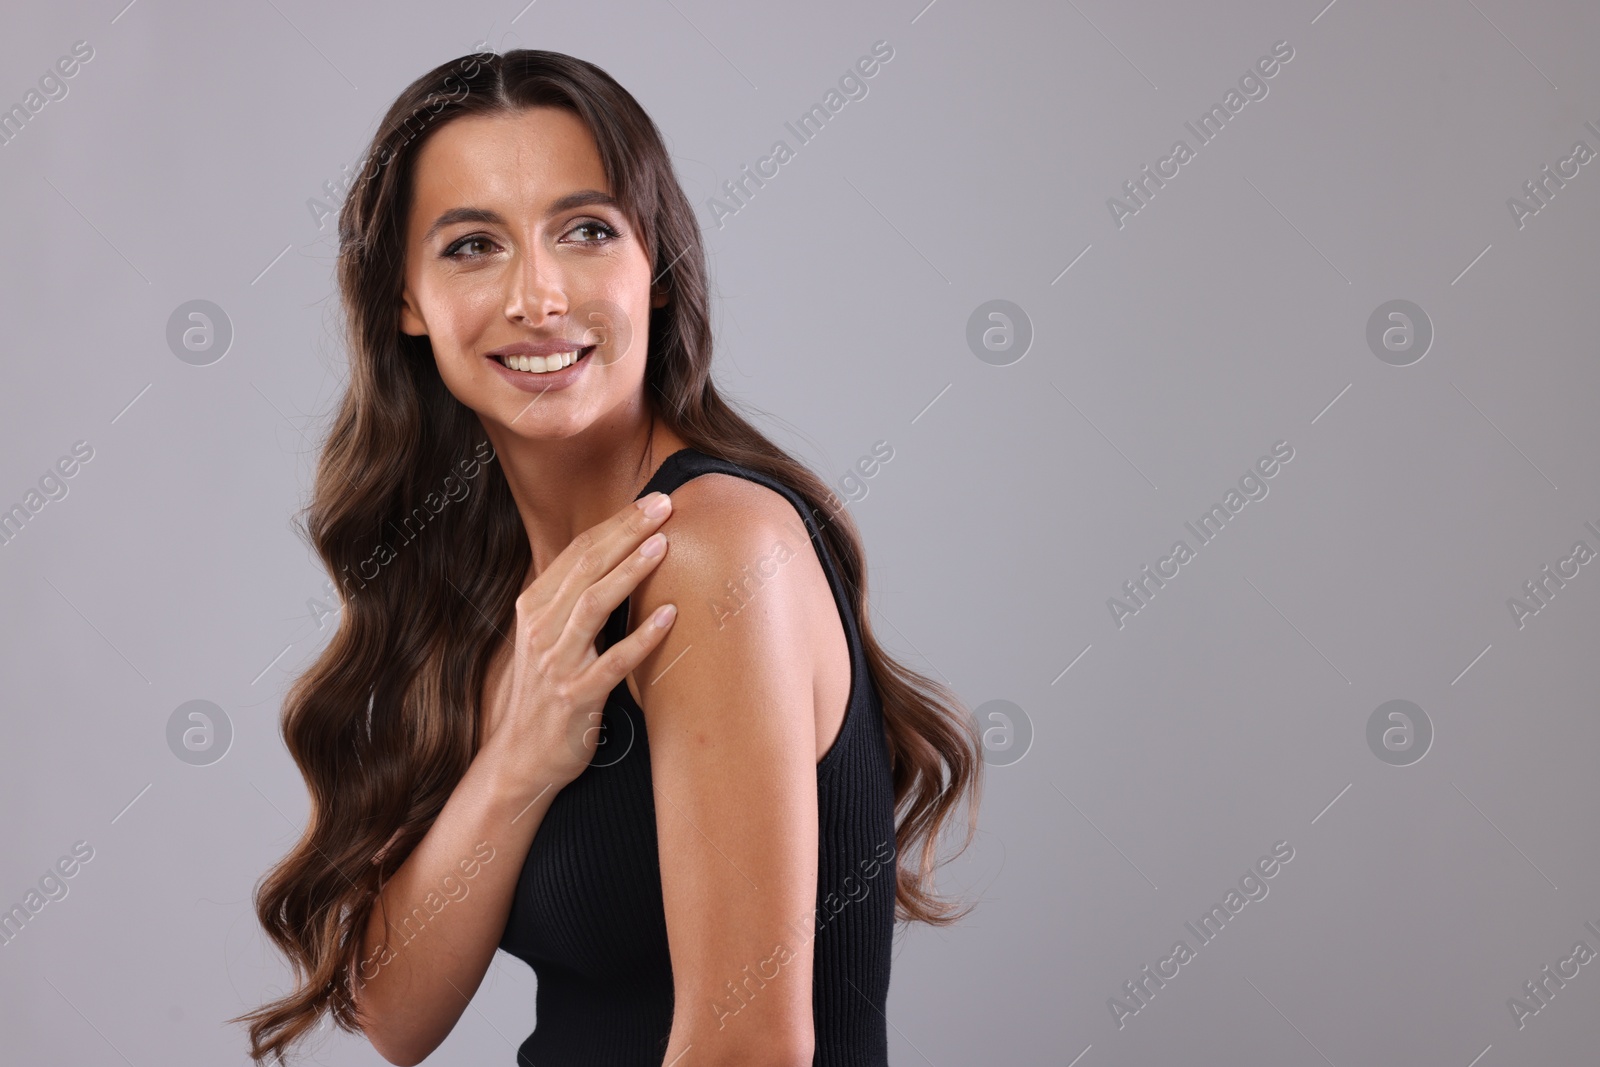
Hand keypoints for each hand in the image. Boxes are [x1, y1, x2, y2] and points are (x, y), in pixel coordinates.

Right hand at [479, 491, 677, 791]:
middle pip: (586, 568)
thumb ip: (573, 600)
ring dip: (629, 572)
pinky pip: (613, 663)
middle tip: (664, 505)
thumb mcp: (549, 638)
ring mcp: (556, 664)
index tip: (651, 501)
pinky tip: (669, 616)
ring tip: (662, 545)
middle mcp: (540, 629)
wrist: (522, 758)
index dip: (616, 524)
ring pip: (593, 606)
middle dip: (626, 532)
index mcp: (534, 608)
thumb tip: (615, 557)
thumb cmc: (547, 692)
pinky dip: (642, 638)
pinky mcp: (576, 697)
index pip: (577, 553)